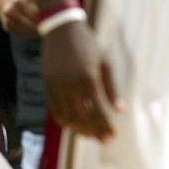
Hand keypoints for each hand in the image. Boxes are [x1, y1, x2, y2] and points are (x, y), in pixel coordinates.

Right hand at [42, 20, 122, 140]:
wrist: (62, 29)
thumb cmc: (88, 44)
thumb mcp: (105, 62)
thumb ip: (111, 88)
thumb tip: (120, 110)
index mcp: (89, 79)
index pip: (98, 112)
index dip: (105, 127)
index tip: (112, 136)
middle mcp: (72, 85)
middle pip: (83, 118)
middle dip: (94, 132)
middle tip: (102, 139)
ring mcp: (58, 85)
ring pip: (67, 117)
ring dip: (79, 129)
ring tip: (89, 134)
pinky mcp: (47, 84)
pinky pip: (55, 109)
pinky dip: (64, 120)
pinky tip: (73, 125)